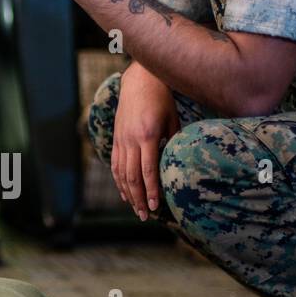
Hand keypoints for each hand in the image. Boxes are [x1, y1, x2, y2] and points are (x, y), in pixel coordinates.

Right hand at [112, 62, 180, 219]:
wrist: (139, 79)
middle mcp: (131, 139)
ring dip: (129, 194)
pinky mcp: (117, 138)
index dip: (151, 191)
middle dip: (139, 199)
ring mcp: (121, 139)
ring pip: (121, 173)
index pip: (147, 170)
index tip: (156, 207)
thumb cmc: (162, 98)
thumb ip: (174, 141)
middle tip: (146, 216)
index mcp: (147, 135)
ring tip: (136, 210)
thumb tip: (179, 165)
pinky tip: (125, 194)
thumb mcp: (173, 118)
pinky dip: (119, 182)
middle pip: (132, 177)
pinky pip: (115, 164)